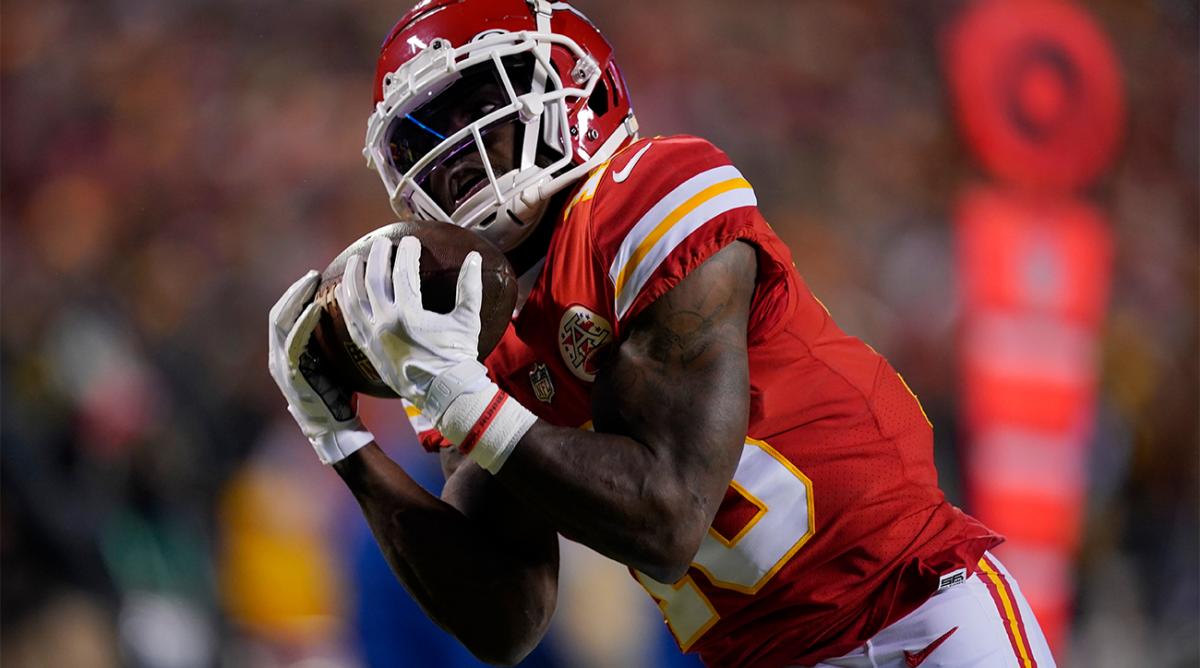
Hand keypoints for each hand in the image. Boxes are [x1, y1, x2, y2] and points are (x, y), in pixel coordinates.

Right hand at [268, 271, 373, 463]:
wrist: (337, 429)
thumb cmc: (339, 395)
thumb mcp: (332, 362)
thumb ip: (329, 341)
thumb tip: (349, 313)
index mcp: (286, 354)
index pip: (283, 315)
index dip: (295, 294)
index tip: (315, 277)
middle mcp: (277, 358)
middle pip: (277, 314)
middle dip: (294, 291)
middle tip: (313, 274)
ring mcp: (281, 367)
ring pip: (279, 323)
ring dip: (296, 299)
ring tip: (312, 282)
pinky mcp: (291, 375)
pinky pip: (293, 343)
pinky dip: (303, 323)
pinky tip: (316, 309)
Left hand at [337, 236, 490, 420]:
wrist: (445, 394)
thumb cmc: (457, 358)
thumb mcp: (467, 321)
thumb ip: (469, 288)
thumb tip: (475, 257)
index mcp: (409, 314)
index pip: (403, 272)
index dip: (407, 252)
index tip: (411, 241)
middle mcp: (384, 323)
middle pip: (373, 279)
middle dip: (376, 256)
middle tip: (382, 243)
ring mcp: (372, 337)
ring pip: (353, 299)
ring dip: (353, 275)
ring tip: (356, 260)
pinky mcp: (367, 348)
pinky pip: (350, 321)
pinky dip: (345, 302)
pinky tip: (344, 290)